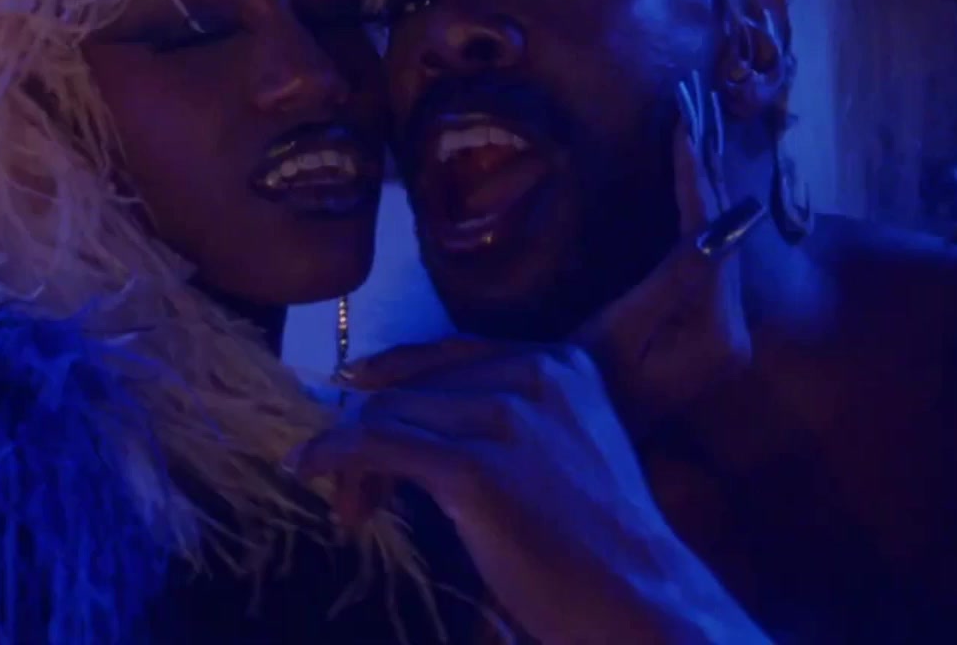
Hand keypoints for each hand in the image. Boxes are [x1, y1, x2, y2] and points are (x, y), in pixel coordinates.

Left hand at [295, 82, 767, 643]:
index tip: (353, 392)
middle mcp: (531, 376)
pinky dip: (336, 457)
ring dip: (351, 457)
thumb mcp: (567, 454)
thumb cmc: (603, 547)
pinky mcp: (474, 471)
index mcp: (558, 364)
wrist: (642, 602)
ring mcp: (504, 420)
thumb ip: (510, 421)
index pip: (450, 355)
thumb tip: (420, 420)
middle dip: (369, 433)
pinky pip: (379, 447)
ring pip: (389, 416)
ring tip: (349, 507)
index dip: (393, 377)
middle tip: (352, 493)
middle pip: (411, 389)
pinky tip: (313, 472)